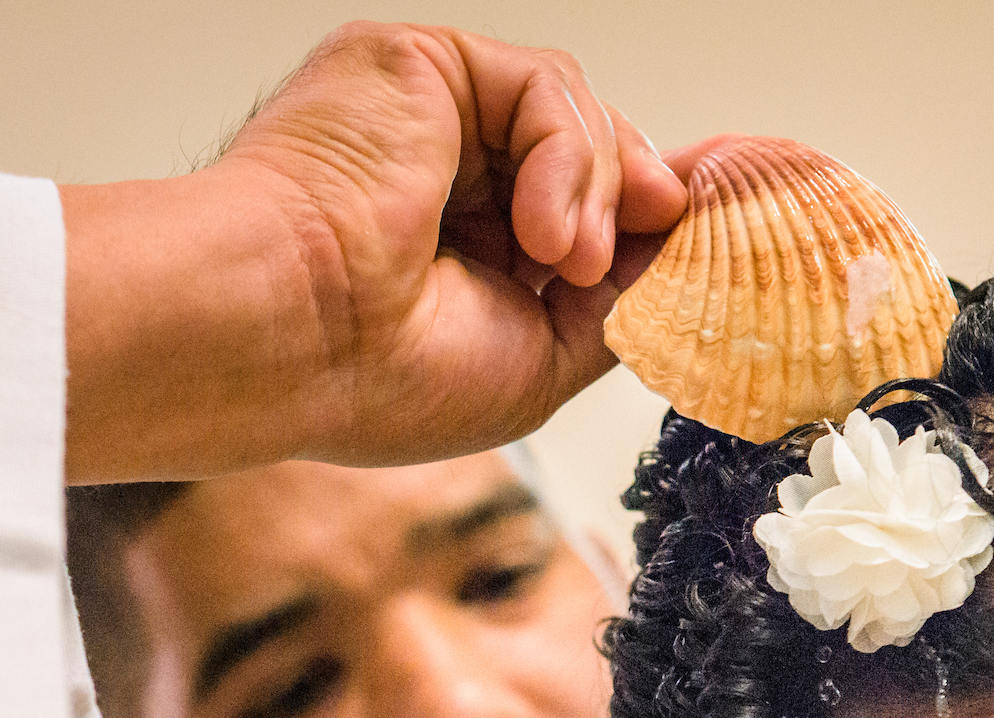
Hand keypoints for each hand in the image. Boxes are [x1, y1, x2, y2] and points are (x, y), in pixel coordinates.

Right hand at [61, 23, 686, 481]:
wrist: (288, 340)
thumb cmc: (377, 376)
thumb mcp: (546, 358)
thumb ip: (620, 294)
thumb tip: (688, 238)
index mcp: (461, 250)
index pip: (581, 209)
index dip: (647, 223)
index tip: (706, 246)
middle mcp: (442, 176)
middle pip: (591, 155)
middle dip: (635, 207)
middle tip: (634, 260)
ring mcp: (427, 118)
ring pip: (574, 115)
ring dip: (595, 195)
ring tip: (559, 262)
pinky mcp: (417, 65)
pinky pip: (545, 85)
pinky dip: (567, 156)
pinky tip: (539, 229)